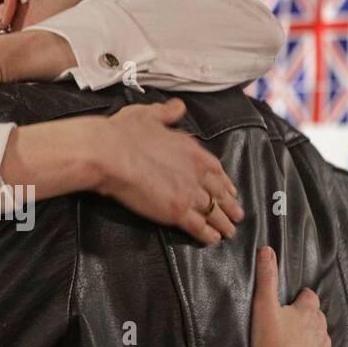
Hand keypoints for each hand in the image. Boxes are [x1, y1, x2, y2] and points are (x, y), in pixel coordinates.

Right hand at [96, 99, 242, 243]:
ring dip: (223, 223)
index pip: (216, 169)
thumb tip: (178, 107)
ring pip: (213, 211)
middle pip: (220, 193)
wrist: (110, 154)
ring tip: (229, 231)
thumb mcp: (148, 114)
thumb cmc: (124, 133)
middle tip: (237, 215)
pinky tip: (213, 239)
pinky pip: (198, 226)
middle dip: (230, 205)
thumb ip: (167, 113)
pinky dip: (208, 234)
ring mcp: (189, 193)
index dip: (225, 182)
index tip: (230, 190)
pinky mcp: (177, 211)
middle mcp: (196, 172)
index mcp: (193, 151)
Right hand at [250, 247, 334, 346]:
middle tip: (294, 321)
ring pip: (323, 340)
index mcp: (307, 313)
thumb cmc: (271, 342)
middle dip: (310, 317)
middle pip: (319, 318)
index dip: (303, 296)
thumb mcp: (264, 306)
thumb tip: (267, 249)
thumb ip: (266, 278)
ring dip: (314, 339)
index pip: (310, 297)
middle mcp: (320, 331)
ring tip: (299, 343)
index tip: (296, 297)